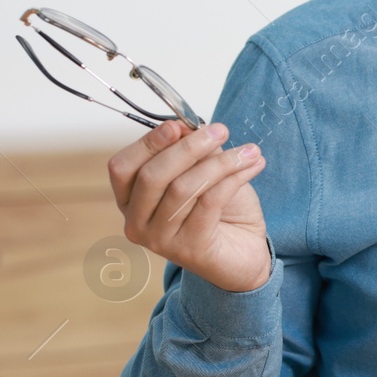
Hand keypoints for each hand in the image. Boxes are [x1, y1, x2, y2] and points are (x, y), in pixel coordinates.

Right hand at [107, 119, 270, 292]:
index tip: (179, 124)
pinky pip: (209, 202)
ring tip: (250, 151)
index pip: (122, 167)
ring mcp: (160, 240)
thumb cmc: (220, 211)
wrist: (245, 252)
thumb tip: (189, 126)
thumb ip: (194, 152)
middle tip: (221, 130)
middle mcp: (137, 223)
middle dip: (188, 147)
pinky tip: (254, 166)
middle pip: (152, 176)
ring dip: (221, 162)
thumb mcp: (205, 173)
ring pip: (183, 188)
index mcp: (131, 201)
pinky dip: (234, 178)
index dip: (148, 143)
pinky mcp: (190, 249)